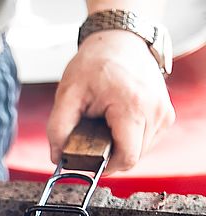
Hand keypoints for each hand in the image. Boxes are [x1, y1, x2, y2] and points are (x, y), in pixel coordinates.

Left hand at [46, 29, 174, 173]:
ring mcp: (164, 112)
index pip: (127, 157)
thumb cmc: (94, 64)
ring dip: (120, 146)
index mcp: (133, 107)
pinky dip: (130, 138)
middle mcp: (156, 111)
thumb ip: (58, 129)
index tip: (89, 159)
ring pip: (142, 151)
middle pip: (133, 156)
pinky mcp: (166, 114)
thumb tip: (58, 158)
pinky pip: (147, 141)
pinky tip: (117, 122)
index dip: (105, 165)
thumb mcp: (67, 94)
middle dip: (110, 154)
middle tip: (92, 135)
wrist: (119, 41)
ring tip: (104, 125)